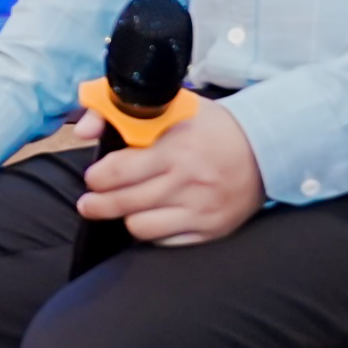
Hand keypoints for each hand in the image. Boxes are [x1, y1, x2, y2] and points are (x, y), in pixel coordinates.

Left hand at [74, 99, 264, 246]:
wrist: (265, 147)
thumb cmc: (210, 126)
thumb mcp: (170, 106)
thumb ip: (120, 111)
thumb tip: (83, 130)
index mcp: (175, 147)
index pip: (117, 171)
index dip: (96, 177)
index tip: (93, 177)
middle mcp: (187, 181)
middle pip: (122, 203)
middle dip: (96, 204)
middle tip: (90, 201)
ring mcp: (201, 209)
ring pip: (140, 227)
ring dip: (127, 217)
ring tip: (125, 207)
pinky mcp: (211, 229)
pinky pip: (165, 242)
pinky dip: (153, 232)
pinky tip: (153, 217)